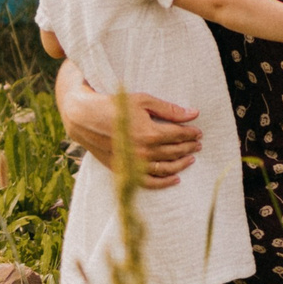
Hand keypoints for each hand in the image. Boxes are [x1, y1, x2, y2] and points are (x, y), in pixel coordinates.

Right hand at [56, 64, 202, 188]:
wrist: (84, 118)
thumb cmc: (115, 106)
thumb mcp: (143, 101)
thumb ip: (169, 110)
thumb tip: (194, 114)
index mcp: (150, 133)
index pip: (179, 135)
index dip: (191, 133)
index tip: (198, 132)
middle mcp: (143, 151)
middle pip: (174, 151)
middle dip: (189, 147)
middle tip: (198, 144)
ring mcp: (133, 164)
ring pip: (166, 168)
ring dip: (181, 163)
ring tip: (191, 158)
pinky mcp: (124, 170)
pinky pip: (148, 182)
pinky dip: (164, 182)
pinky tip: (176, 178)